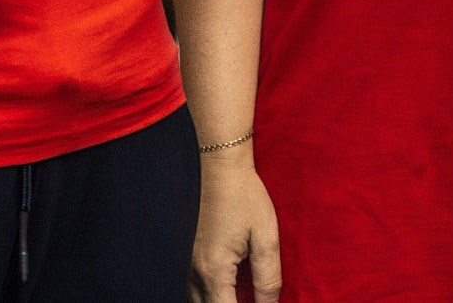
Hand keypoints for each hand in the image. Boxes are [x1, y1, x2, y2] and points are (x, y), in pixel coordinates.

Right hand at [191, 151, 280, 301]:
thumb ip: (268, 279)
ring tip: (238, 296)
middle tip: (250, 300)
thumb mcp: (265, 237)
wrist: (217, 163)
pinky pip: (192, 288)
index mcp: (214, 269)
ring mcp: (184, 261)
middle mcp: (193, 270)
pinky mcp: (184, 252)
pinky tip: (224, 290)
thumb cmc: (244, 196)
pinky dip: (206, 295)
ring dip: (216, 302)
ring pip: (194, 301)